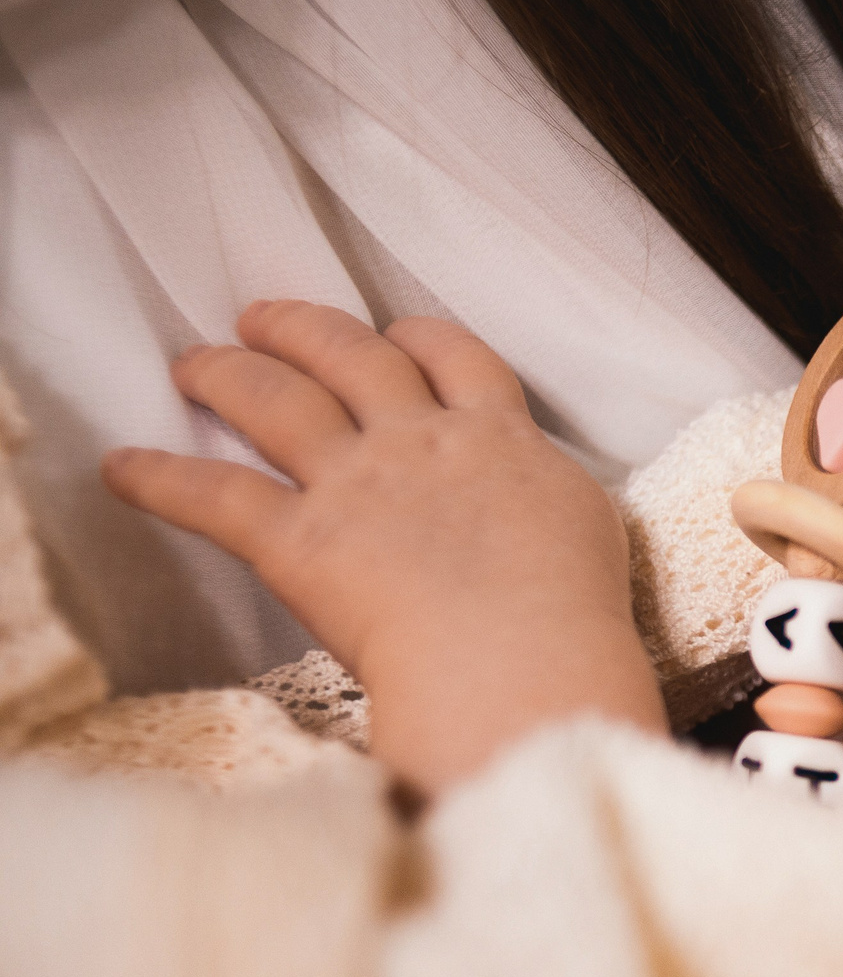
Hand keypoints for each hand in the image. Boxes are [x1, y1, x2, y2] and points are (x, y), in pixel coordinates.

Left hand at [100, 300, 664, 793]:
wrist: (524, 657)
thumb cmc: (572, 612)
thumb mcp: (587, 528)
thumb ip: (548, 497)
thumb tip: (540, 508)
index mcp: (497, 438)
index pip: (455, 358)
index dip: (419, 338)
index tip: (398, 333)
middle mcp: (419, 441)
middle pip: (352, 354)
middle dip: (303, 328)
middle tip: (264, 319)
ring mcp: (356, 485)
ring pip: (275, 398)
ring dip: (226, 371)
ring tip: (195, 362)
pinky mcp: (299, 541)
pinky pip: (213, 495)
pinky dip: (159, 479)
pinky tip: (122, 469)